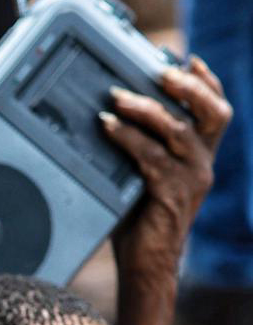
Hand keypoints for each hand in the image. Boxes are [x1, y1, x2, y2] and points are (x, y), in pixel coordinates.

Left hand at [104, 57, 231, 324]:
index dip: (207, 82)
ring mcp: (191, 180)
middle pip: (212, 113)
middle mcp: (202, 164)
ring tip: (116, 98)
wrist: (146, 265)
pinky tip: (107, 127)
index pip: (215, 111)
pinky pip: (151, 158)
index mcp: (200, 156)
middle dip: (188, 86)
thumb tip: (107, 114)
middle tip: (158, 71)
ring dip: (147, 109)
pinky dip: (128, 138)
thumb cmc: (138, 219)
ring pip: (179, 131)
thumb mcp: (141, 175)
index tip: (190, 59)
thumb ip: (138, 147)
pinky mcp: (172, 195)